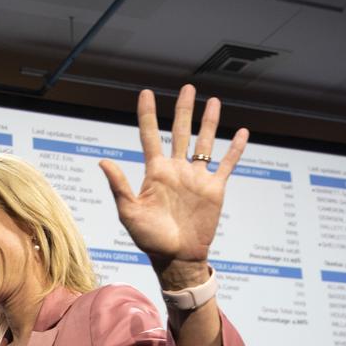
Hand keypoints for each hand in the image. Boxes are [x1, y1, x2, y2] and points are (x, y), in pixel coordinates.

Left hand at [98, 85, 248, 270]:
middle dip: (183, 110)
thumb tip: (103, 162)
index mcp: (155, 172)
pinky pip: (227, 164)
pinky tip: (242, 133)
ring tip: (213, 100)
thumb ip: (119, 186)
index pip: (150, 136)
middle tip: (187, 87)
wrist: (177, 258)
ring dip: (209, 122)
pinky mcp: (214, 189)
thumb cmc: (149, 239)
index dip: (148, 114)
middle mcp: (177, 170)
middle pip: (180, 132)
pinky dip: (235, 149)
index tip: (146, 93)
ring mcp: (196, 178)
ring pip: (204, 142)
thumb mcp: (129, 212)